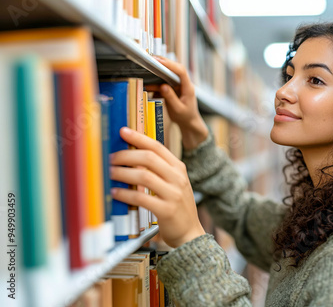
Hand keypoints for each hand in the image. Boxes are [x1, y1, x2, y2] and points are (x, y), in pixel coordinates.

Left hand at [110, 126, 205, 247]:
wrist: (190, 234)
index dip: (139, 138)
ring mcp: (173, 194)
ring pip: (143, 176)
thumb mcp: (174, 184)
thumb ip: (159, 170)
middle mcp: (178, 178)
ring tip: (110, 173)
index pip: (157, 147)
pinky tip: (115, 192)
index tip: (123, 132)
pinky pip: (141, 198)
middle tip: (110, 158)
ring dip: (122, 173)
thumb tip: (132, 157)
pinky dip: (125, 194)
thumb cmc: (177, 207)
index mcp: (179, 168)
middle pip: (148, 158)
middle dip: (125, 155)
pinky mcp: (166, 210)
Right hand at [149, 56, 208, 149]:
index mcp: (188, 87)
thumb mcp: (178, 109)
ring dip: (156, 77)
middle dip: (162, 64)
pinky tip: (149, 89)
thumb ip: (171, 98)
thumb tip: (163, 86)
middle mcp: (183, 84)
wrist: (189, 123)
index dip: (170, 65)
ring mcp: (178, 86)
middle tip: (150, 60)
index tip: (159, 62)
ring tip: (145, 77)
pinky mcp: (172, 89)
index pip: (181, 71)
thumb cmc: (186, 117)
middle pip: (174, 69)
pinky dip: (156, 85)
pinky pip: (163, 84)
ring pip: (167, 76)